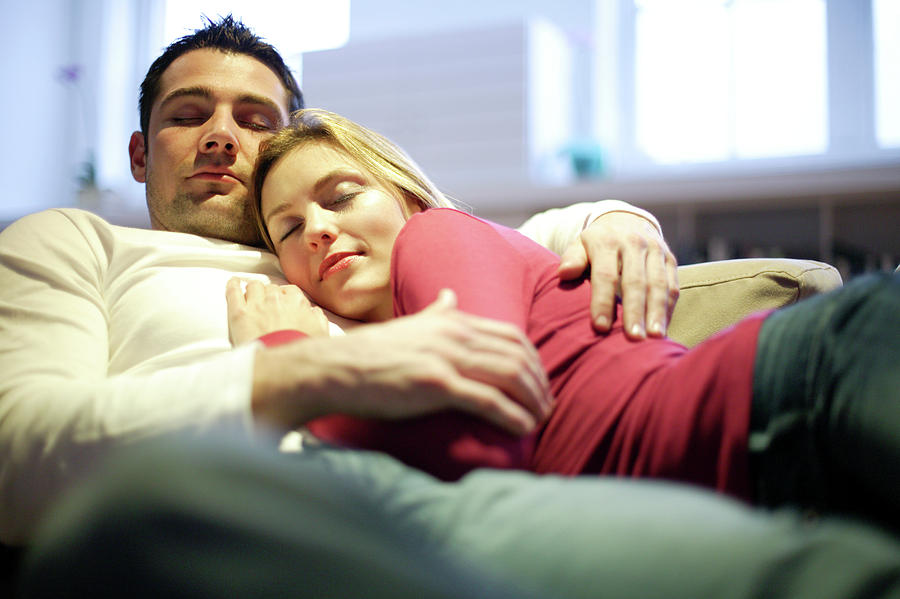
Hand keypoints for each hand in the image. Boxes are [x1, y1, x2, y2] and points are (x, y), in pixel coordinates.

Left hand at [226, 278, 329, 345]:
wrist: (281, 365)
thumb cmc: (301, 351)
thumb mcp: (321, 334)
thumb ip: (319, 318)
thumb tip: (313, 311)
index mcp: (296, 302)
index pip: (291, 291)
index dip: (286, 297)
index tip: (284, 303)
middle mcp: (276, 299)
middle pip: (271, 288)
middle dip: (270, 294)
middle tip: (268, 305)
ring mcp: (256, 304)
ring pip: (254, 286)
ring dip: (254, 289)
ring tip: (251, 295)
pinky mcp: (239, 313)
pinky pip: (233, 291)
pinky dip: (233, 285)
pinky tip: (234, 282)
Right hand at [250, 289, 551, 435]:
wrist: (338, 369)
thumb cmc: (373, 353)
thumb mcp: (411, 324)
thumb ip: (436, 311)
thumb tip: (450, 294)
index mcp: (453, 321)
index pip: (511, 335)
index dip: (534, 360)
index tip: (541, 382)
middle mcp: (455, 334)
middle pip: (517, 356)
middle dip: (539, 383)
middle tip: (547, 406)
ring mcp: (447, 358)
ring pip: (510, 376)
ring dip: (532, 401)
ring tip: (540, 420)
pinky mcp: (437, 384)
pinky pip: (488, 400)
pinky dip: (512, 416)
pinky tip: (523, 429)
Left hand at [557, 211, 677, 338]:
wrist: (625, 219)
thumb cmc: (596, 243)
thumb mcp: (579, 245)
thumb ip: (572, 259)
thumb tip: (564, 274)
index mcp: (607, 241)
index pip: (605, 275)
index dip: (602, 301)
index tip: (599, 326)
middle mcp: (634, 243)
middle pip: (635, 282)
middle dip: (635, 311)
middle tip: (633, 337)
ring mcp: (655, 250)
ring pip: (658, 284)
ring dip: (657, 312)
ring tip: (654, 337)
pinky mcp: (670, 259)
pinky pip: (672, 285)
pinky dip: (669, 308)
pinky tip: (663, 327)